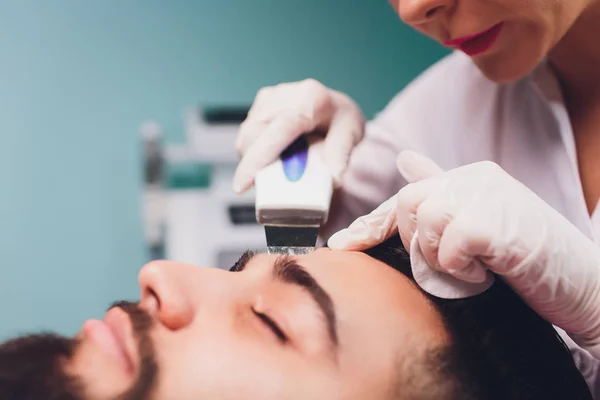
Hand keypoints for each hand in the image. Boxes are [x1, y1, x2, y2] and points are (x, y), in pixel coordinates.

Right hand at [233, 79, 364, 192]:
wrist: (333, 105)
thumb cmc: (341, 121)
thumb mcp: (352, 134)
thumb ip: (341, 153)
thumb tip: (335, 178)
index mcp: (311, 98)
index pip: (281, 127)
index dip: (260, 157)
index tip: (243, 185)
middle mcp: (286, 93)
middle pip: (256, 133)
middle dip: (250, 165)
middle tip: (254, 188)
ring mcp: (269, 97)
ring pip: (247, 135)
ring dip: (252, 160)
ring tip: (270, 172)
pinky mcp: (259, 103)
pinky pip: (247, 133)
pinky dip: (253, 152)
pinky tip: (268, 159)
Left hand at [329, 150, 599, 358]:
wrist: (585, 285)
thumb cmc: (530, 259)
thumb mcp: (481, 222)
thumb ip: (442, 191)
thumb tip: (405, 158)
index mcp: (467, 177)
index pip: (404, 197)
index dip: (370, 224)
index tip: (341, 245)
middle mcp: (474, 178)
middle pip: (406, 207)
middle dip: (416, 244)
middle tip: (451, 263)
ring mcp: (485, 196)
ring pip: (423, 228)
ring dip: (441, 261)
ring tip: (476, 269)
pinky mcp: (493, 222)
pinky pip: (446, 249)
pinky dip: (461, 271)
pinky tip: (489, 272)